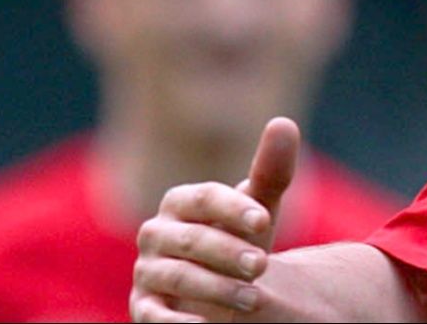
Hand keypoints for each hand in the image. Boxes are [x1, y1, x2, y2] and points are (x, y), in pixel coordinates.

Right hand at [131, 118, 297, 323]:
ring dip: (216, 288)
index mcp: (181, 202)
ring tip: (256, 298)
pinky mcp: (143, 308)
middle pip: (190, 240)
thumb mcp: (258, 210)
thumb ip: (271, 172)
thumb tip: (283, 123)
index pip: (203, 197)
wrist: (225, 289)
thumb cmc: (240, 241)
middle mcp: (156, 234)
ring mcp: (147, 272)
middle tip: (262, 265)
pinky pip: (152, 315)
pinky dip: (177, 323)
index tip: (264, 218)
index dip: (232, 207)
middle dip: (228, 252)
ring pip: (177, 277)